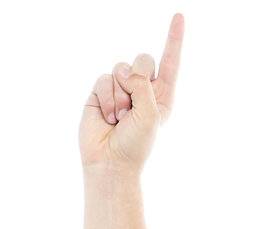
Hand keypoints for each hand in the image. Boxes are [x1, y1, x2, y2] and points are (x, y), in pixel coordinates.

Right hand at [79, 13, 185, 174]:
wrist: (111, 162)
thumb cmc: (137, 144)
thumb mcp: (151, 114)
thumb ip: (144, 86)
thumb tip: (126, 72)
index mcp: (162, 95)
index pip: (169, 62)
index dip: (174, 39)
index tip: (179, 16)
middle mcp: (142, 89)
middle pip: (143, 59)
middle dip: (138, 78)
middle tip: (133, 106)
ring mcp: (120, 89)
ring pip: (120, 69)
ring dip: (120, 95)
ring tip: (120, 118)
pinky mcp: (99, 92)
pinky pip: (103, 79)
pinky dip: (106, 98)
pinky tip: (107, 117)